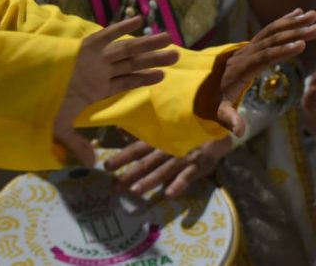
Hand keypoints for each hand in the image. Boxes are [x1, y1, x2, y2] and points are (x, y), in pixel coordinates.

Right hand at [54, 16, 177, 166]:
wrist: (30, 85)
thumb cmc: (43, 103)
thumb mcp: (60, 128)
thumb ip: (77, 144)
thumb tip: (92, 163)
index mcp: (95, 88)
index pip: (125, 82)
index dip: (143, 78)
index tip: (162, 75)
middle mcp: (98, 71)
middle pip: (131, 64)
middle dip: (153, 58)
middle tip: (177, 54)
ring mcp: (93, 57)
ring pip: (126, 50)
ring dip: (147, 44)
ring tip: (169, 38)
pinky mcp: (85, 46)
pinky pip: (106, 35)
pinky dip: (121, 27)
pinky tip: (139, 19)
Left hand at [104, 136, 231, 197]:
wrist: (216, 127)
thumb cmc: (186, 129)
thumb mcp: (163, 127)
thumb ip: (142, 131)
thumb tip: (118, 130)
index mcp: (158, 139)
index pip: (136, 149)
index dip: (121, 157)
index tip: (106, 167)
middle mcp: (167, 149)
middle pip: (146, 163)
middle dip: (130, 175)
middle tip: (114, 187)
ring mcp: (183, 159)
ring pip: (163, 171)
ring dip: (149, 182)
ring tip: (134, 191)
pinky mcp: (199, 166)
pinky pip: (188, 177)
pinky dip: (179, 185)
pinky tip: (169, 195)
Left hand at [214, 9, 315, 136]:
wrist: (199, 83)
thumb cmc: (213, 99)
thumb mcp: (219, 111)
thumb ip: (229, 118)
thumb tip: (239, 131)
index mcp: (241, 68)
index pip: (263, 57)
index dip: (281, 51)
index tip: (300, 45)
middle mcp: (244, 53)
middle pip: (270, 40)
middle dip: (293, 32)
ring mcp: (248, 47)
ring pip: (271, 31)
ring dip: (292, 22)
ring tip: (313, 15)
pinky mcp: (251, 44)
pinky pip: (268, 30)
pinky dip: (284, 20)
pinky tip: (299, 12)